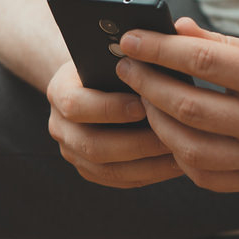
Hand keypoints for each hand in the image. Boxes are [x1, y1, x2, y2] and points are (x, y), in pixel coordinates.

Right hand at [46, 61, 184, 187]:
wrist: (93, 82)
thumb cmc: (108, 64)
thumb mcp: (109, 57)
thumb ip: (125, 64)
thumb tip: (158, 66)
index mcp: (58, 92)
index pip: (76, 105)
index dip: (109, 108)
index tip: (144, 104)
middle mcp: (59, 126)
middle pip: (92, 145)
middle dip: (135, 143)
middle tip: (170, 135)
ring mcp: (72, 152)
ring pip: (108, 170)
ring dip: (147, 164)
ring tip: (179, 153)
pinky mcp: (90, 171)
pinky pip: (120, 181)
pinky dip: (150, 175)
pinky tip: (175, 165)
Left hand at [116, 18, 238, 192]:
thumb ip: (217, 42)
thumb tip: (170, 29)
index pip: (202, 62)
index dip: (158, 50)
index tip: (129, 40)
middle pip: (189, 107)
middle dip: (147, 85)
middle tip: (126, 68)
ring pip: (190, 148)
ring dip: (156, 122)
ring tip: (142, 99)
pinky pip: (205, 175)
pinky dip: (179, 153)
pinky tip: (168, 131)